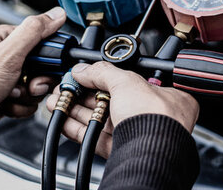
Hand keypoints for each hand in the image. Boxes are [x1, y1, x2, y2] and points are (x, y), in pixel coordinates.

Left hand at [0, 7, 66, 145]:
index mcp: (4, 38)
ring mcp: (8, 77)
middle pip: (43, 66)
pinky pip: (30, 101)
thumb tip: (56, 14)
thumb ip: (33, 32)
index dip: (49, 55)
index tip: (47, 66)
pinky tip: (7, 105)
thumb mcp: (7, 55)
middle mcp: (6, 56)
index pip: (42, 39)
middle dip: (38, 80)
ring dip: (28, 95)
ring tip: (12, 96)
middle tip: (28, 85)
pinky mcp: (9, 96)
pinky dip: (21, 106)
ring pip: (38, 85)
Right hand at [44, 61, 198, 157]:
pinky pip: (95, 138)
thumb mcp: (127, 82)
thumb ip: (103, 73)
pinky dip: (77, 129)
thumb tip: (83, 70)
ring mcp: (136, 134)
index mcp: (165, 96)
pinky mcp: (121, 151)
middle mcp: (153, 116)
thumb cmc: (155, 118)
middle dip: (84, 94)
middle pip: (112, 101)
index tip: (85, 75)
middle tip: (66, 88)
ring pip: (101, 120)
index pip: (130, 82)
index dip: (106, 77)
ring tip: (57, 101)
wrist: (150, 152)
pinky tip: (63, 120)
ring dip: (76, 110)